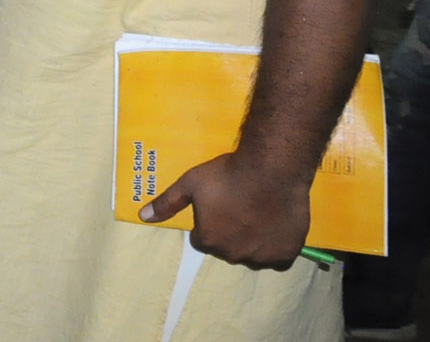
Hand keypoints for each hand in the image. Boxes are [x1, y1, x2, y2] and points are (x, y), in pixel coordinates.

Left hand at [139, 149, 310, 268]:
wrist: (271, 170)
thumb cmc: (227, 175)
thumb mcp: (190, 183)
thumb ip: (167, 203)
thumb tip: (143, 216)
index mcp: (208, 241)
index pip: (202, 239)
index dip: (208, 222)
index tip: (217, 207)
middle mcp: (233, 255)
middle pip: (226, 248)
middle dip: (229, 233)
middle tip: (237, 208)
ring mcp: (261, 257)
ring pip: (251, 255)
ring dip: (252, 242)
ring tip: (257, 216)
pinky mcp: (286, 255)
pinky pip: (277, 260)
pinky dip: (274, 249)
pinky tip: (274, 229)